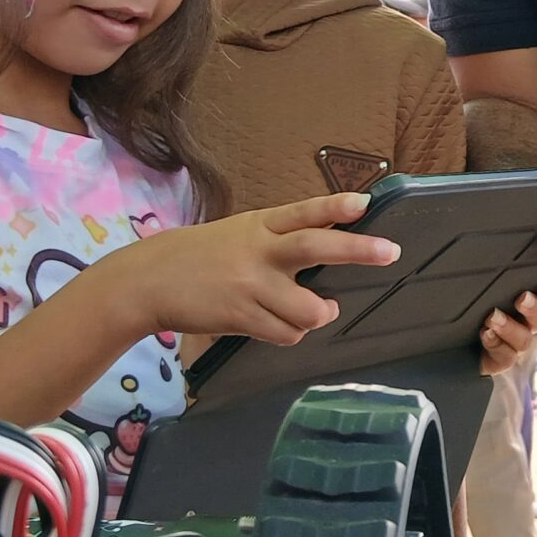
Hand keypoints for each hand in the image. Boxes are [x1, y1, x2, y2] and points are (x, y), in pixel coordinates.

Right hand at [106, 191, 399, 345]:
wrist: (147, 281)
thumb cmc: (201, 256)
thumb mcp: (240, 234)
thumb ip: (280, 241)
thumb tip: (329, 255)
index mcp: (260, 225)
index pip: (304, 212)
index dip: (335, 207)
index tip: (364, 202)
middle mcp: (258, 251)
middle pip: (314, 247)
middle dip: (357, 250)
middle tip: (389, 252)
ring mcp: (249, 285)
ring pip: (308, 309)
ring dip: (319, 314)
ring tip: (320, 309)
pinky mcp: (240, 316)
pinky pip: (286, 333)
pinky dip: (292, 333)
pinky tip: (280, 323)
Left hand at [479, 281, 536, 374]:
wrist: (453, 331)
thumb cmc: (486, 295)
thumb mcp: (508, 277)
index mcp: (534, 302)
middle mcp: (527, 323)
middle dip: (533, 309)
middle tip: (522, 298)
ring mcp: (513, 343)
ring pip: (522, 339)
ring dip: (510, 328)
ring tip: (492, 317)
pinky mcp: (498, 359)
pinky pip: (504, 357)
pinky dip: (496, 345)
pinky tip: (485, 333)